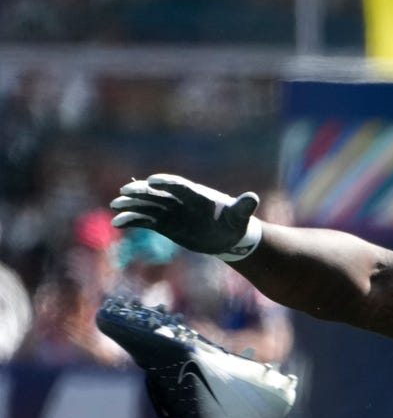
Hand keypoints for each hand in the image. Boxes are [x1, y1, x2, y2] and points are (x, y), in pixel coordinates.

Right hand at [110, 173, 262, 261]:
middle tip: (125, 191)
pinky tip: (118, 223)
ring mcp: (169, 211)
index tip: (152, 181)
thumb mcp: (239, 216)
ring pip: (147, 206)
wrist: (227, 236)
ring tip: (115, 206)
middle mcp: (179, 200)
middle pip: (157, 193)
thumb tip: (253, 198)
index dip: (166, 183)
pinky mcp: (164, 224)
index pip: (178, 185)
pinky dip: (132, 221)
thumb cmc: (234, 222)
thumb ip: (243, 207)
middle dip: (141, 191)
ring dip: (131, 205)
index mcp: (195, 194)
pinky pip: (145, 221)